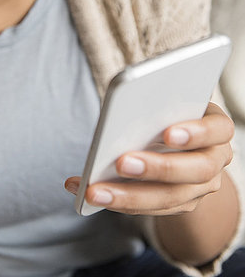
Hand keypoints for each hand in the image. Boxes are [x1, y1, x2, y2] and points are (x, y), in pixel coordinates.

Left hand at [64, 102, 233, 215]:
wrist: (181, 139)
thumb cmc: (169, 108)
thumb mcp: (168, 100)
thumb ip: (156, 102)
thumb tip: (123, 106)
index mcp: (216, 127)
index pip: (218, 129)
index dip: (197, 132)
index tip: (168, 133)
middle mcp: (216, 159)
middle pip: (196, 170)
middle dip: (157, 168)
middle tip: (122, 163)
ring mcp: (200, 187)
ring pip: (170, 198)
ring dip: (129, 196)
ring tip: (95, 190)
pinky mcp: (180, 204)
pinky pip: (151, 209)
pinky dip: (119, 202)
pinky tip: (89, 193)